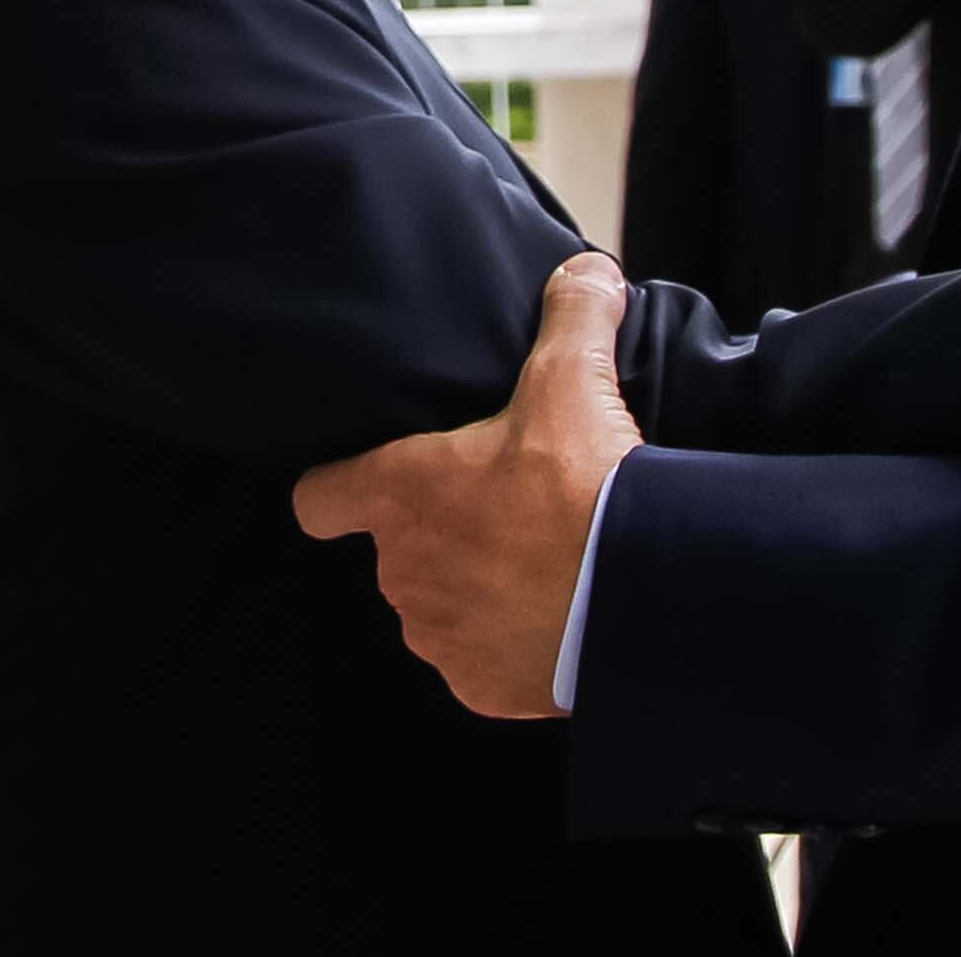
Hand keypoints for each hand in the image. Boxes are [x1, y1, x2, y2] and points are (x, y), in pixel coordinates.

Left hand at [291, 255, 642, 718]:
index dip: (340, 487)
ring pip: (441, 606)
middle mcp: (402, 571)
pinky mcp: (480, 687)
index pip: (320, 498)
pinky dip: (510, 645)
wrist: (641, 597)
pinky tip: (555, 615)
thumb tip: (588, 272)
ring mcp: (439, 635)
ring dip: (476, 589)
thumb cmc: (586, 485)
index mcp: (401, 494)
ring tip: (539, 563)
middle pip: (398, 548)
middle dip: (443, 532)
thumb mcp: (575, 380)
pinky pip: (481, 661)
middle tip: (508, 509)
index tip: (372, 480)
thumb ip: (571, 315)